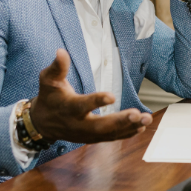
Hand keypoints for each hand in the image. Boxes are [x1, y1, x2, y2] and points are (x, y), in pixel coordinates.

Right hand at [28, 49, 151, 143]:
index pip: (82, 105)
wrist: (43, 124)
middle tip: (138, 115)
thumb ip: (57, 67)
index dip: (96, 101)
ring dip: (130, 127)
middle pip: (101, 125)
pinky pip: (111, 138)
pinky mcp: (93, 138)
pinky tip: (141, 128)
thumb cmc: (49, 97)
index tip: (112, 96)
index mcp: (69, 108)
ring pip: (110, 134)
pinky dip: (127, 133)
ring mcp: (87, 134)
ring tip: (147, 119)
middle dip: (120, 121)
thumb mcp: (48, 80)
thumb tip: (61, 51)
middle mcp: (79, 124)